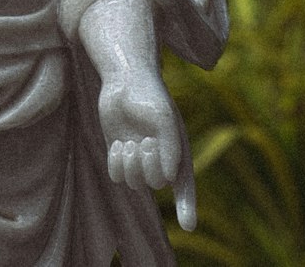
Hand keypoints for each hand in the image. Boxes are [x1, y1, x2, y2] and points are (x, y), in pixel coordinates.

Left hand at [99, 70, 196, 230]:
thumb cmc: (148, 95)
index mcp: (177, 151)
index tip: (188, 225)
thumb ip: (170, 147)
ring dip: (131, 166)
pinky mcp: (119, 154)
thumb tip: (169, 179)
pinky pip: (117, 176)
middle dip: (149, 167)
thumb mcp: (163, 117)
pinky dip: (116, 163)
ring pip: (135, 183)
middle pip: (156, 184)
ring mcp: (138, 157)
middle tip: (145, 142)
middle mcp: (159, 158)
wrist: (123, 78)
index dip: (187, 206)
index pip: (184, 185)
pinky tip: (118, 144)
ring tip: (129, 143)